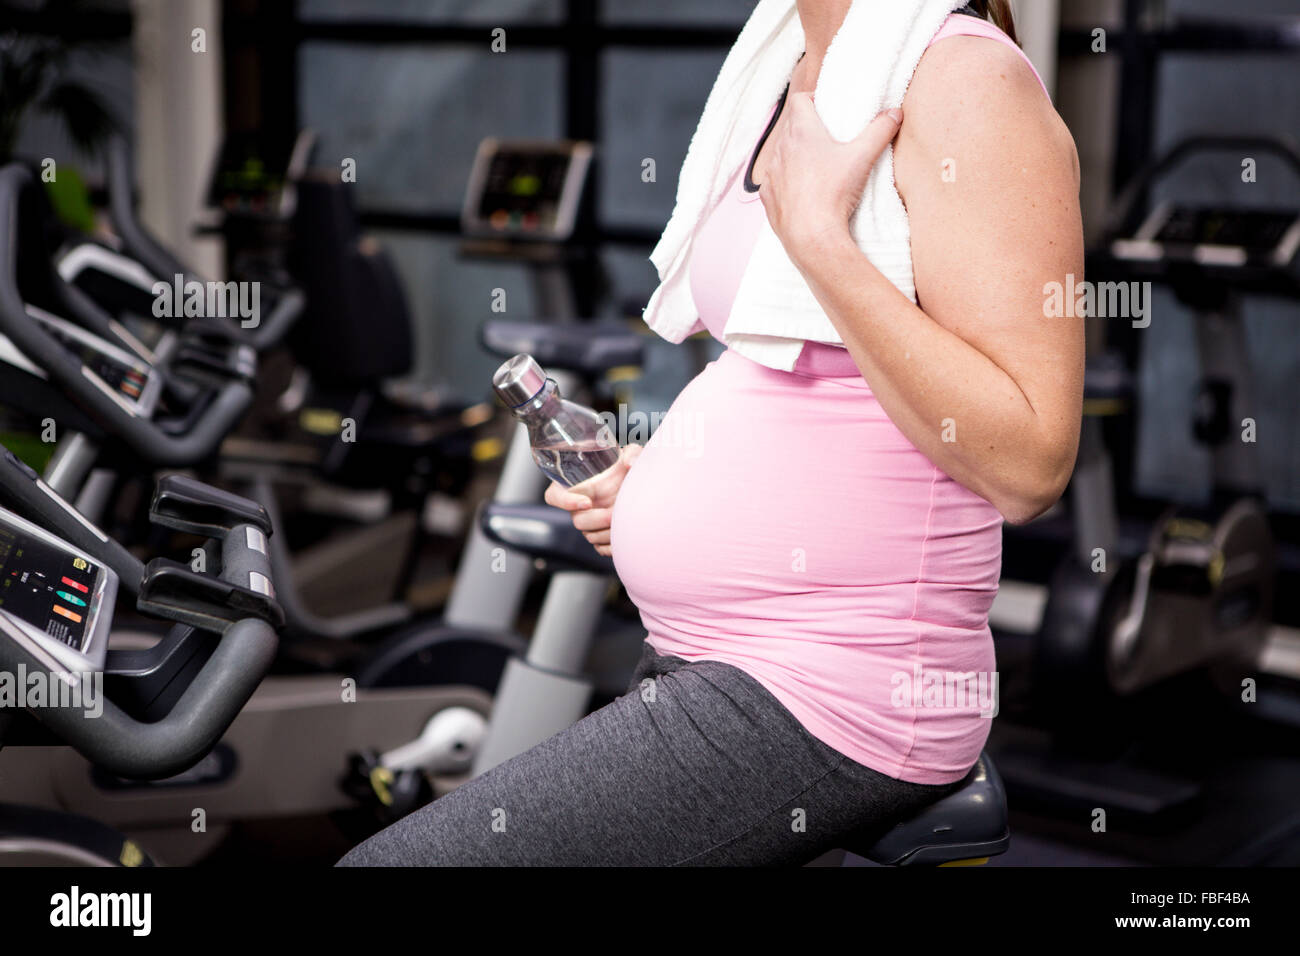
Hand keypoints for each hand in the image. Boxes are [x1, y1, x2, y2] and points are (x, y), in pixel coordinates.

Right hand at [543, 443, 643, 556]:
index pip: (554, 496)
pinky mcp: (600, 535)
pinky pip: (600, 548)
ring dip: (607, 533)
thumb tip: (630, 463)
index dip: (565, 502)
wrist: (636, 485)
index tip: (587, 501)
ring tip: (625, 522)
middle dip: (597, 520)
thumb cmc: (625, 468)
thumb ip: (631, 453)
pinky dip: (611, 547)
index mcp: (575, 485)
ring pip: (590, 536)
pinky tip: (623, 537)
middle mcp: (578, 506)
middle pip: (578, 521)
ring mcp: (589, 523)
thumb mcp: (629, 453)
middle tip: (614, 514)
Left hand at [759, 94, 902, 263]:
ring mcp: (771, 174)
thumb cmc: (834, 193)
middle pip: (790, 126)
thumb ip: (880, 131)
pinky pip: (775, 181)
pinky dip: (786, 181)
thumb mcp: (863, 157)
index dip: (812, 99)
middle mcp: (781, 149)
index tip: (824, 106)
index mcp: (801, 132)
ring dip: (795, 154)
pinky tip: (801, 190)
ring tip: (815, 164)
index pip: (799, 100)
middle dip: (806, 127)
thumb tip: (895, 113)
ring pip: (781, 154)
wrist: (811, 235)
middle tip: (827, 136)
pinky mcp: (767, 197)